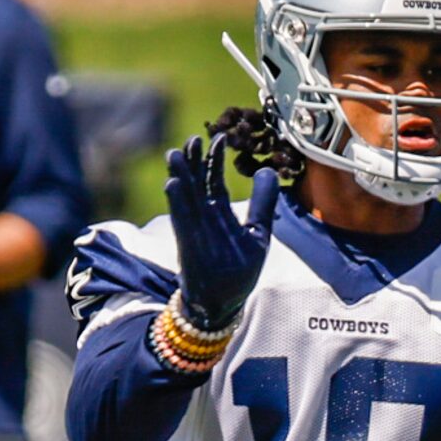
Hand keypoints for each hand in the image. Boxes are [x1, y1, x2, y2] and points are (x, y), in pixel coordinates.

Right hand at [165, 133, 279, 331]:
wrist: (222, 303)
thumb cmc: (239, 270)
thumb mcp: (258, 234)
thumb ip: (263, 204)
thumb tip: (268, 171)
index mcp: (220, 214)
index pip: (216, 181)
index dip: (215, 160)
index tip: (219, 137)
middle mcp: (205, 219)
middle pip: (197, 184)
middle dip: (194, 162)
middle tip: (191, 139)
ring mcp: (196, 232)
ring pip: (187, 199)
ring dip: (181, 177)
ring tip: (176, 154)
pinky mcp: (189, 247)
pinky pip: (182, 222)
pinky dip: (177, 204)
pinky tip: (172, 184)